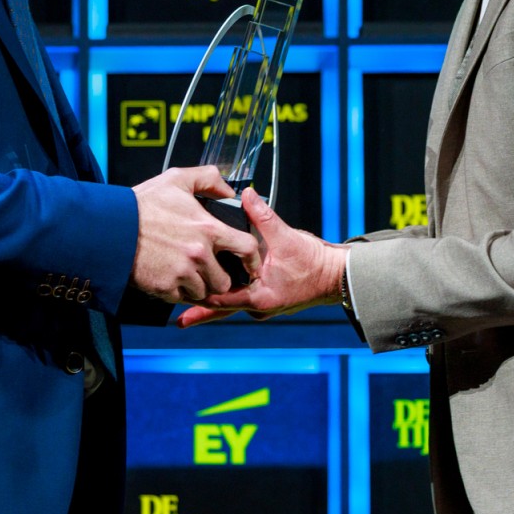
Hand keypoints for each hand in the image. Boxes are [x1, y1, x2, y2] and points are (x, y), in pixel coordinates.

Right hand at [131, 166, 257, 304]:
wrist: (110, 229)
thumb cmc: (142, 204)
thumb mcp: (177, 178)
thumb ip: (209, 178)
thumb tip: (230, 190)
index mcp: (208, 229)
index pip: (247, 249)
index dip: (253, 258)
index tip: (251, 263)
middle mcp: (199, 255)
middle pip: (226, 279)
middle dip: (221, 277)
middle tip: (211, 271)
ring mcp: (182, 274)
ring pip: (205, 291)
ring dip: (200, 286)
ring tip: (188, 274)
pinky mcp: (165, 289)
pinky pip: (182, 298)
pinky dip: (179, 292)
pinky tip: (171, 278)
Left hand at [176, 189, 347, 327]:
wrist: (336, 277)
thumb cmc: (314, 262)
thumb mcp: (286, 237)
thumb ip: (263, 216)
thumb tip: (247, 195)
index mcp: (260, 297)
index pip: (221, 300)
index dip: (200, 293)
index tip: (182, 288)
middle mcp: (259, 307)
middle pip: (221, 308)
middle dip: (201, 308)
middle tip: (177, 319)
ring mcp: (263, 307)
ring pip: (231, 305)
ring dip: (213, 302)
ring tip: (187, 307)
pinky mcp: (266, 301)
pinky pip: (242, 301)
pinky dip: (228, 296)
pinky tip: (215, 290)